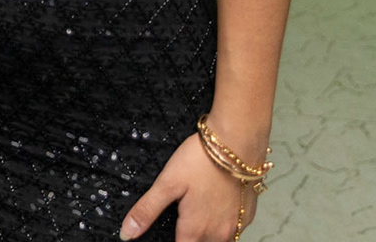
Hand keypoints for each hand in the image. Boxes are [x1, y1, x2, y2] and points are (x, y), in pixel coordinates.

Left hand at [120, 132, 253, 240]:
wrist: (237, 143)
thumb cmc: (200, 161)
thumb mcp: (167, 183)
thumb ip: (147, 211)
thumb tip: (127, 234)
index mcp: (195, 230)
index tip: (166, 232)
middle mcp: (219, 234)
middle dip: (187, 238)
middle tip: (178, 222)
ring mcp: (236, 227)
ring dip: (205, 236)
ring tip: (194, 219)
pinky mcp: (248, 217)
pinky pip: (234, 233)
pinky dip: (222, 229)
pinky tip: (214, 212)